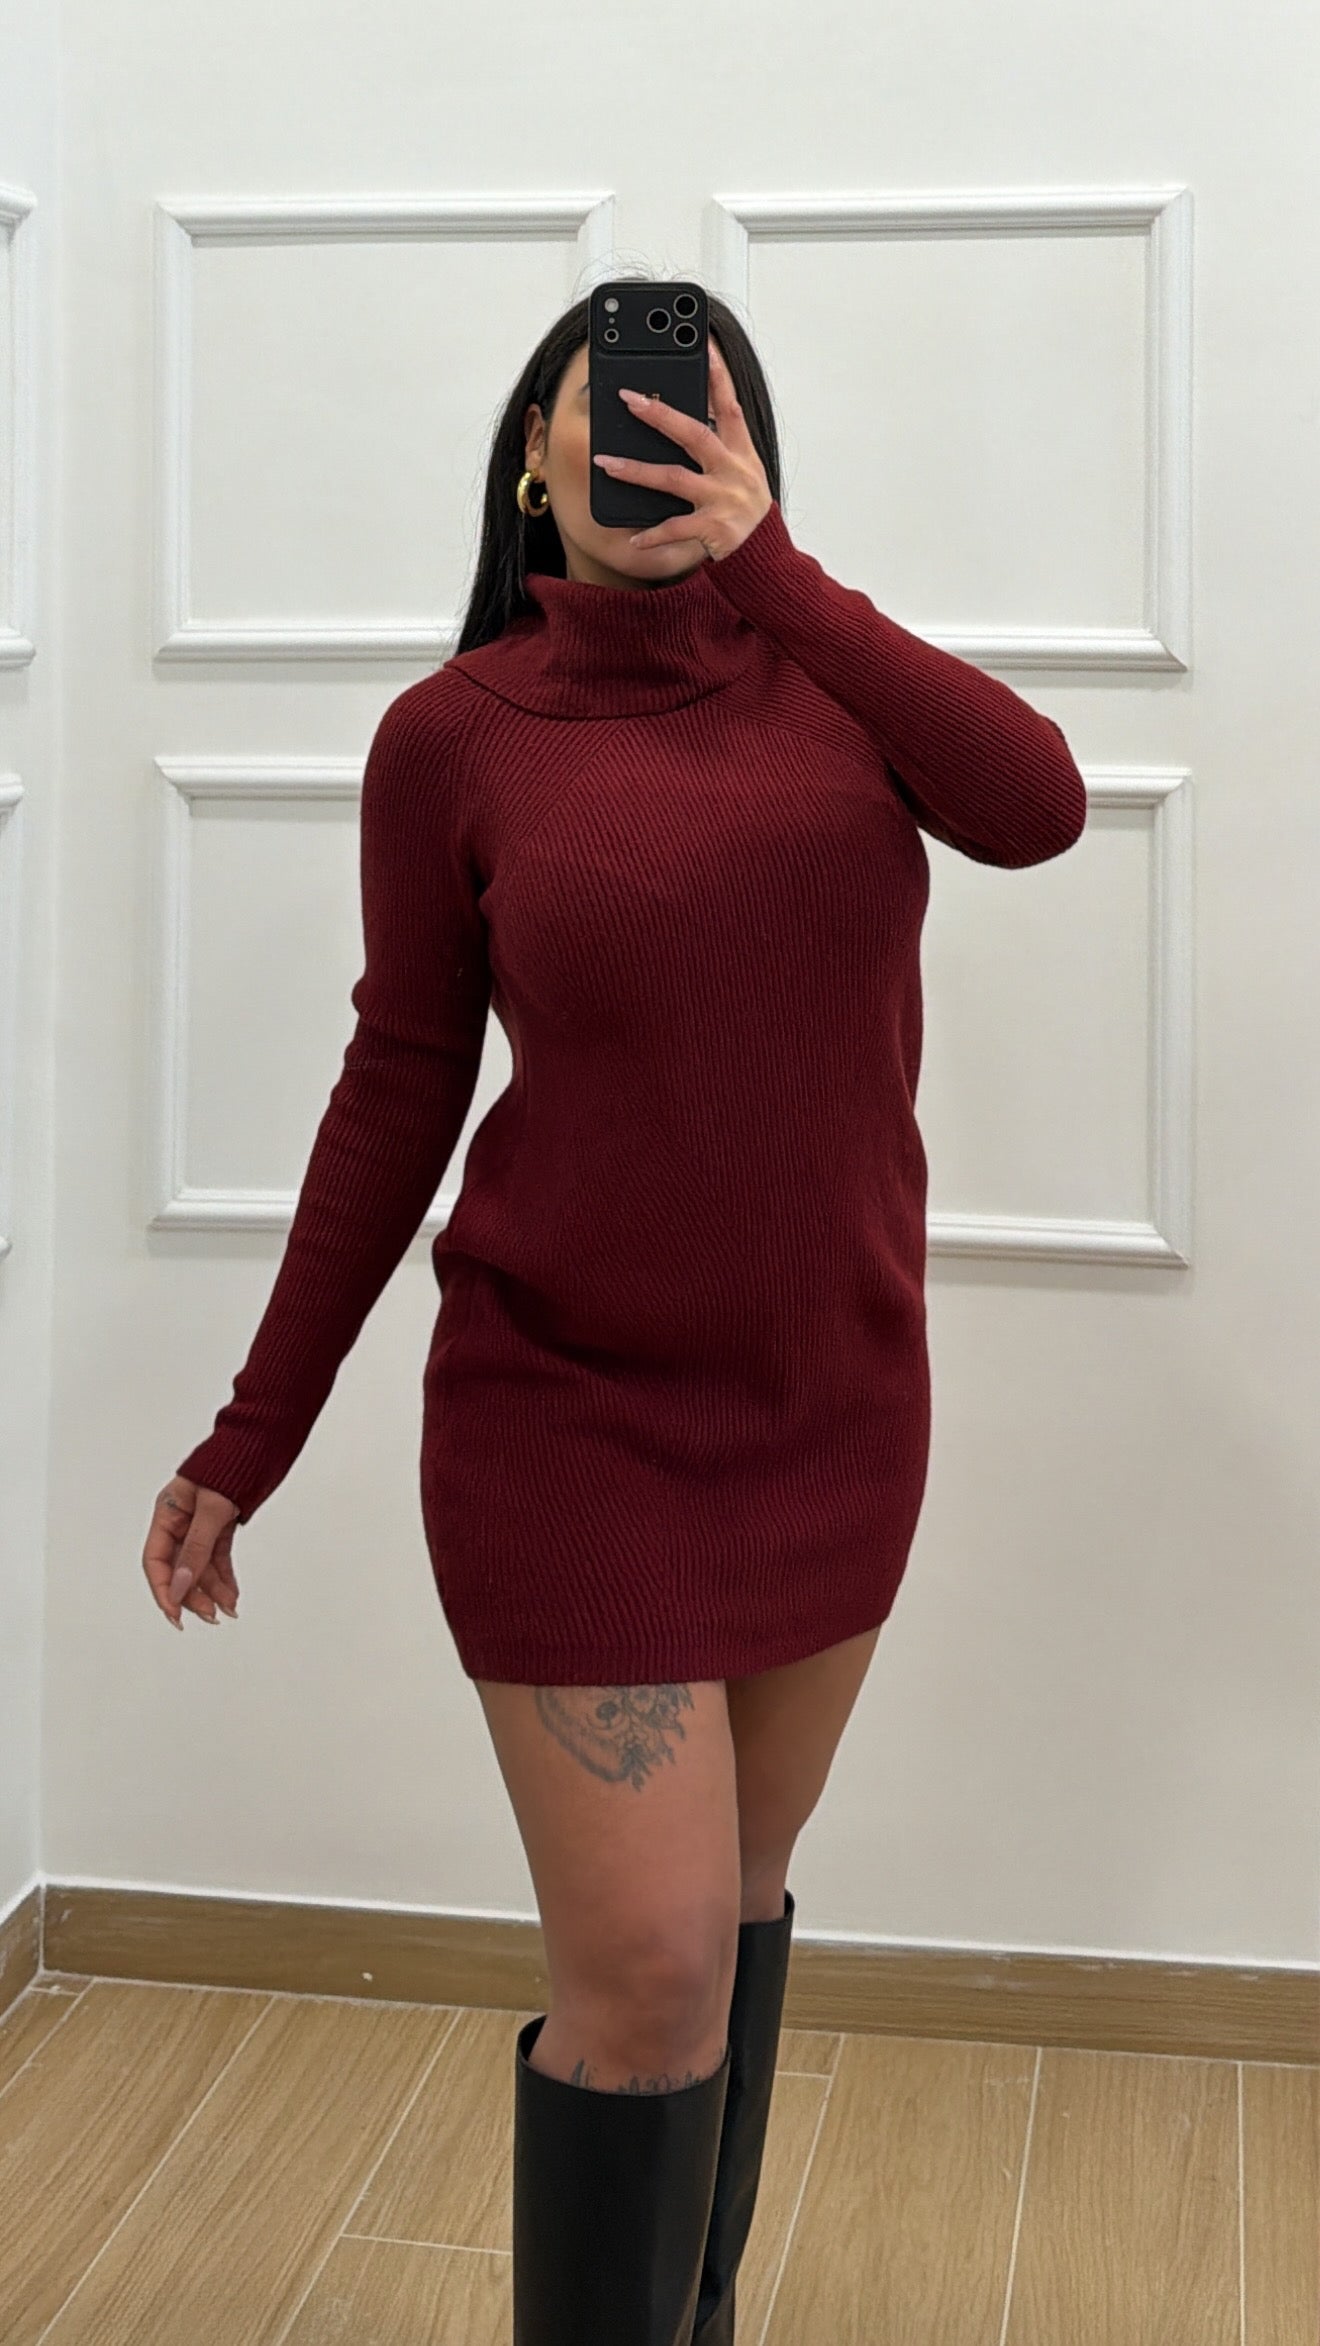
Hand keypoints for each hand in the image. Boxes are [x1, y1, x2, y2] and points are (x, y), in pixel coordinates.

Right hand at [143, 1475, 240, 1630]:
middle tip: (210, 1615)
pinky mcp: (221, 1524)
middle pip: (178, 1567)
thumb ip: (197, 1548)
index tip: (176, 1614)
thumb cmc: (232, 1462)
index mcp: (167, 1512)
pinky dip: (225, 1576)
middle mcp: (181, 1520)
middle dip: (192, 1594)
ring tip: (229, 1609)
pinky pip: (218, 1557)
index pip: (157, 1560)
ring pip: (201, 1566)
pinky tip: (232, 1594)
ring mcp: (201, 1523)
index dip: (164, 1589)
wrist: (262, 1439)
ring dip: (213, 1589)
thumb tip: (180, 1586)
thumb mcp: (211, 1509)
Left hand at [592, 336, 773, 559]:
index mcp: (741, 452)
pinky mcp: (715, 528)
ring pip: (674, 478)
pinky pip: (676, 528)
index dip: (718, 375)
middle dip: (659, 415)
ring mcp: (724, 499)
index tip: (703, 346)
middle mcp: (734, 470)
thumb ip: (719, 445)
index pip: (730, 405)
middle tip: (629, 399)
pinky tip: (633, 538)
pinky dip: (653, 534)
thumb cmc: (745, 511)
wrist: (764, 555)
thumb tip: (682, 418)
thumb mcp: (741, 472)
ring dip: (636, 470)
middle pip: (694, 433)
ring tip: (606, 463)